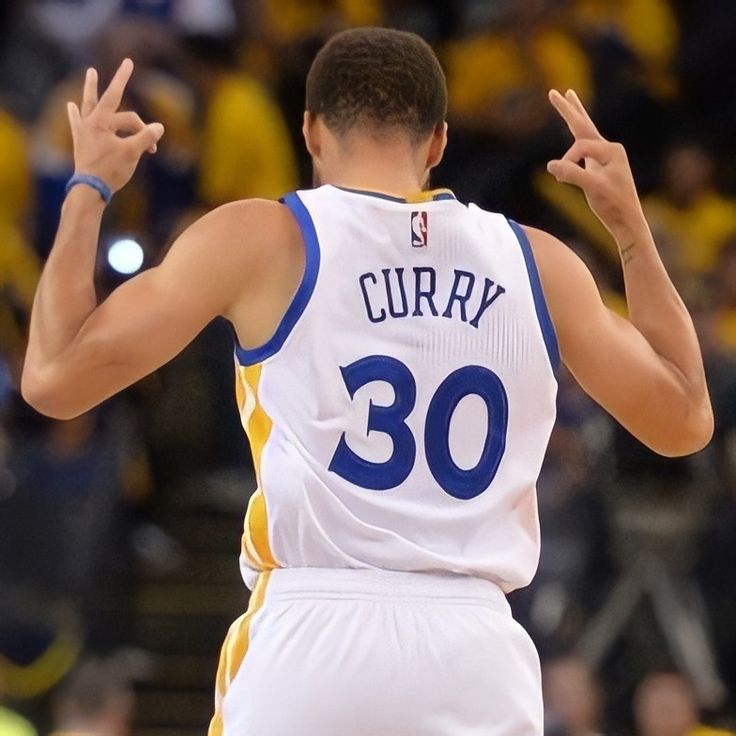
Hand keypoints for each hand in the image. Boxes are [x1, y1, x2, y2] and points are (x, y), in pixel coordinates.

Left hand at [67, 58, 163, 193]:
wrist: (90, 188)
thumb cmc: (111, 170)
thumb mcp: (132, 153)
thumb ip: (146, 137)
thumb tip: (159, 126)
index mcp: (102, 122)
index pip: (130, 116)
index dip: (145, 128)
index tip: (155, 138)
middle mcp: (91, 121)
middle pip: (109, 100)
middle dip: (119, 80)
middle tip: (127, 63)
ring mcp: (84, 130)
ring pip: (89, 104)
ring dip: (91, 89)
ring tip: (91, 73)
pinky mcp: (80, 141)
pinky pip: (76, 122)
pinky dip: (74, 114)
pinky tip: (70, 106)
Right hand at [546, 89, 645, 245]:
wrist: (627, 221)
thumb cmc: (613, 204)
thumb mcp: (592, 188)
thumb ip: (572, 174)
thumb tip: (551, 165)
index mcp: (611, 150)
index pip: (580, 146)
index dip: (567, 161)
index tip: (562, 179)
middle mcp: (609, 149)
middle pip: (583, 125)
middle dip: (569, 109)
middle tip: (555, 92)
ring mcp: (604, 159)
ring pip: (585, 133)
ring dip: (575, 116)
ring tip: (569, 98)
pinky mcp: (599, 169)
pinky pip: (584, 148)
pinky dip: (575, 138)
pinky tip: (575, 136)